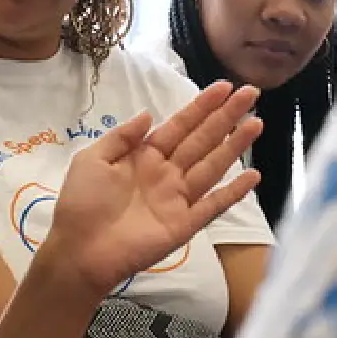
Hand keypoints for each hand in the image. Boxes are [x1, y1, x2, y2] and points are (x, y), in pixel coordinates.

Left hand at [48, 81, 262, 294]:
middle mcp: (166, 173)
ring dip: (235, 145)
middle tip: (251, 93)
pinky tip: (252, 175)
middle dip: (226, 116)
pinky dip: (234, 192)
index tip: (224, 86)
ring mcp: (178, 199)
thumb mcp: (92, 159)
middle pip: (202, 139)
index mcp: (144, 156)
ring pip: (213, 166)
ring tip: (257, 123)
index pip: (180, 125)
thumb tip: (148, 113)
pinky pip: (213, 205)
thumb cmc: (81, 203)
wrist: (79, 250)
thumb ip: (122, 137)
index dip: (202, 106)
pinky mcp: (184, 225)